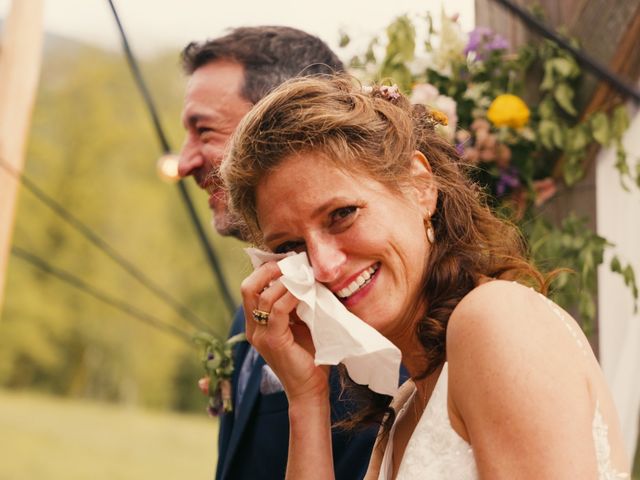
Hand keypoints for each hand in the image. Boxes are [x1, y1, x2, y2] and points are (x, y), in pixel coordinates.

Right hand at [241, 261, 329, 401]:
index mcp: (257, 324)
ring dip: (286, 281)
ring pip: (263, 295)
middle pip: (248, 287)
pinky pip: (278, 310)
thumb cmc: (309, 358)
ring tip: (304, 275)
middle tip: (290, 262)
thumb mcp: (301, 325)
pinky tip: (305, 291)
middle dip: (268, 270)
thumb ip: (297, 305)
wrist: (310, 390)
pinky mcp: (273, 341)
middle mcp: (253, 328)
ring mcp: (260, 335)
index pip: (251, 288)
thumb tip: (306, 278)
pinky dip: (291, 296)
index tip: (287, 260)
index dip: (265, 271)